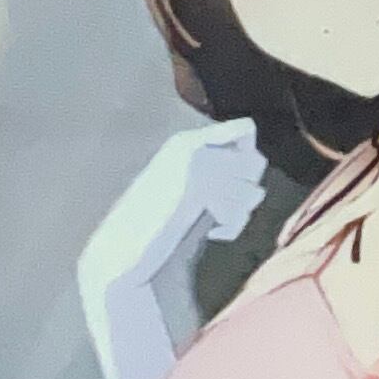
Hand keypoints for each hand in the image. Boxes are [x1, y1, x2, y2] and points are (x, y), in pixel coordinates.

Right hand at [104, 118, 266, 277]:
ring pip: (252, 189)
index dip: (247, 158)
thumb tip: (258, 171)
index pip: (245, 129)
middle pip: (255, 162)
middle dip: (246, 189)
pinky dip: (230, 228)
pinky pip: (239, 211)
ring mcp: (196, 168)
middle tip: (222, 211)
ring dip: (238, 212)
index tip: (233, 183)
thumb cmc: (152, 223)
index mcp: (186, 142)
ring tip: (213, 223)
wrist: (120, 249)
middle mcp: (194, 147)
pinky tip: (210, 234)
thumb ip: (214, 169)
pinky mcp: (199, 193)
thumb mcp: (181, 184)